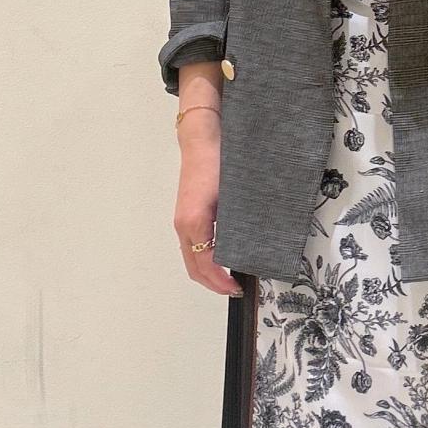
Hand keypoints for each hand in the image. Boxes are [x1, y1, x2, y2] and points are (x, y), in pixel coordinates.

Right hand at [174, 131, 242, 295]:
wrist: (202, 139)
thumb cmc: (217, 163)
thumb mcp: (229, 196)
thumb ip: (232, 225)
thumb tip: (244, 250)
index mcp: (193, 223)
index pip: (204, 263)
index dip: (220, 281)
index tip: (237, 288)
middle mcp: (184, 225)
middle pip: (194, 267)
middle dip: (213, 283)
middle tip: (235, 289)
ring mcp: (183, 221)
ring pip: (191, 258)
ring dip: (207, 273)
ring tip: (229, 277)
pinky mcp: (186, 214)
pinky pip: (191, 245)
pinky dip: (203, 258)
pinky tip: (220, 257)